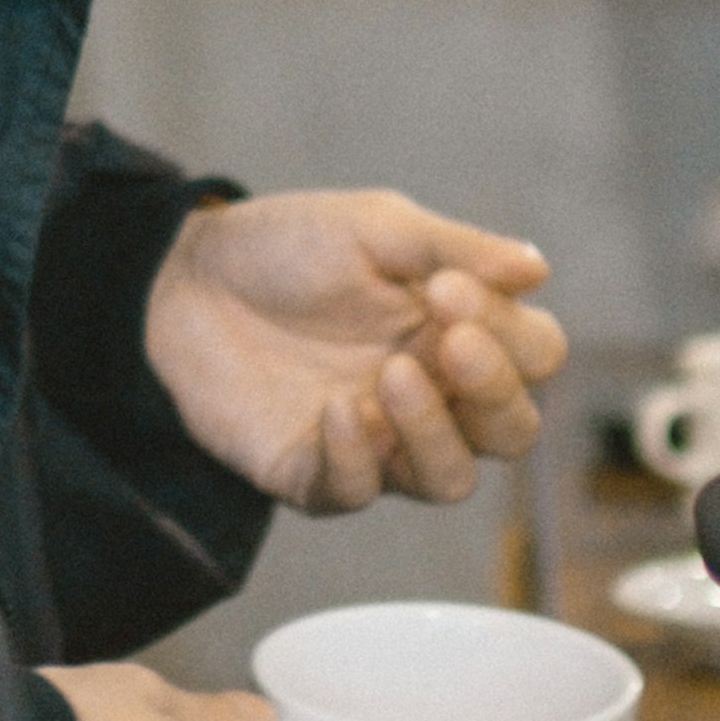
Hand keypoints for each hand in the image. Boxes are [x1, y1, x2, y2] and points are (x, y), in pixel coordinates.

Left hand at [143, 190, 566, 516]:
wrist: (182, 277)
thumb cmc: (286, 247)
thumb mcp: (374, 227)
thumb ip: (455, 248)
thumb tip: (537, 268)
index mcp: (457, 332)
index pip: (534, 356)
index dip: (509, 332)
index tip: (447, 288)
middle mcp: (432, 394)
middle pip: (511, 431)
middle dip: (495, 392)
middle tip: (450, 344)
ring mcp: (377, 441)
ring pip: (449, 479)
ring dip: (434, 432)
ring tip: (392, 375)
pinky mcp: (315, 474)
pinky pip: (357, 492)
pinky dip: (355, 457)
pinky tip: (334, 409)